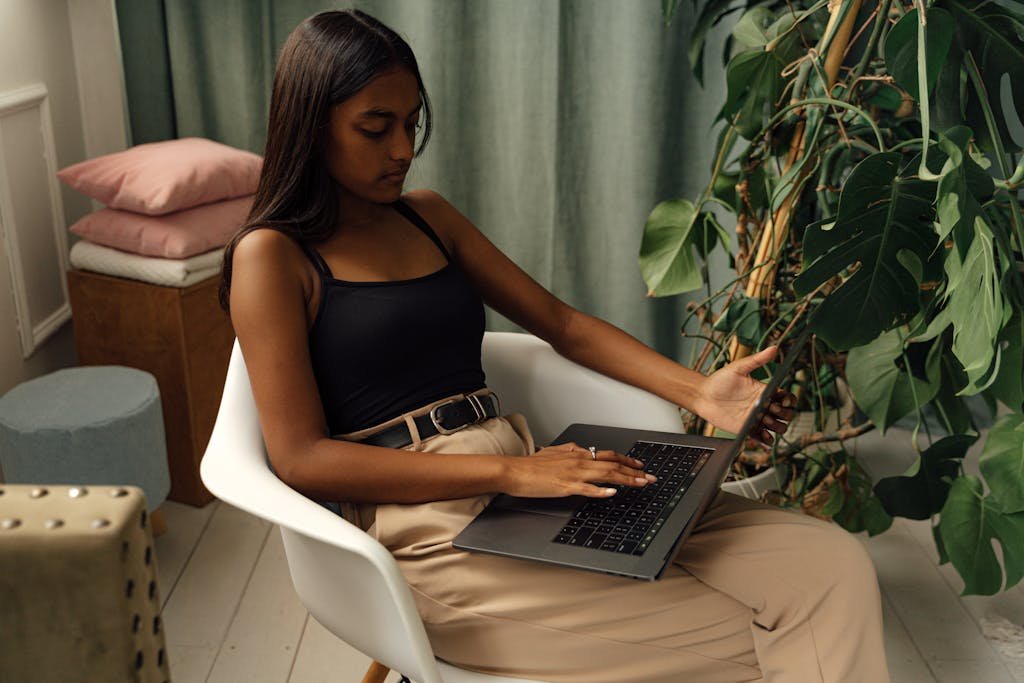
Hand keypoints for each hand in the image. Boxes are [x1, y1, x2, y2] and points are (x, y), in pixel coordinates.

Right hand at [502, 442, 656, 497]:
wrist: (514, 471)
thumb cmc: (531, 465)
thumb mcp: (554, 451)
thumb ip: (571, 450)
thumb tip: (583, 449)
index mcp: (577, 454)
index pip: (608, 455)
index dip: (627, 460)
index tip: (640, 466)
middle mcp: (578, 461)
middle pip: (613, 464)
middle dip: (635, 471)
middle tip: (651, 477)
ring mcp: (573, 474)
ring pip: (606, 474)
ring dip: (627, 479)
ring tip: (642, 483)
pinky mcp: (565, 486)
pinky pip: (587, 488)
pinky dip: (602, 490)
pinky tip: (613, 492)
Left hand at [697, 346, 794, 446]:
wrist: (703, 396)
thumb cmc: (719, 381)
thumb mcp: (738, 368)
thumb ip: (757, 360)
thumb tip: (774, 348)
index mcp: (764, 391)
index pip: (786, 397)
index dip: (790, 400)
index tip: (784, 399)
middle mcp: (763, 405)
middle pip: (786, 414)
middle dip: (785, 413)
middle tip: (771, 409)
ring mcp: (756, 418)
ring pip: (779, 427)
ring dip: (778, 426)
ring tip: (766, 420)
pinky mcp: (748, 429)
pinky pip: (764, 438)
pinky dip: (768, 440)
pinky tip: (765, 435)